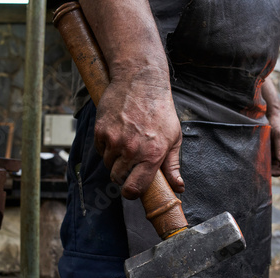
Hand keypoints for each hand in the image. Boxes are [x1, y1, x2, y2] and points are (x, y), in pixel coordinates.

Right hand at [94, 66, 183, 199]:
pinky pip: (100, 149)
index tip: (131, 191)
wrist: (140, 81)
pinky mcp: (101, 131)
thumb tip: (178, 187)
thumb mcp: (174, 137)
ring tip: (125, 145)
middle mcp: (132, 150)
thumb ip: (173, 165)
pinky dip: (106, 147)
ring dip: (114, 160)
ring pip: (108, 164)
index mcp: (152, 155)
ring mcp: (114, 141)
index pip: (134, 188)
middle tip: (129, 165)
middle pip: (117, 178)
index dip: (131, 193)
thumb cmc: (160, 110)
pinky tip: (117, 134)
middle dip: (122, 176)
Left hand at [269, 114, 279, 177]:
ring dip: (272, 169)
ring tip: (265, 170)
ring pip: (278, 166)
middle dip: (279, 171)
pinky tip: (263, 166)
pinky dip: (268, 165)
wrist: (271, 119)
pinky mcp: (273, 153)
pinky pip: (271, 162)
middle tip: (270, 173)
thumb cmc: (279, 126)